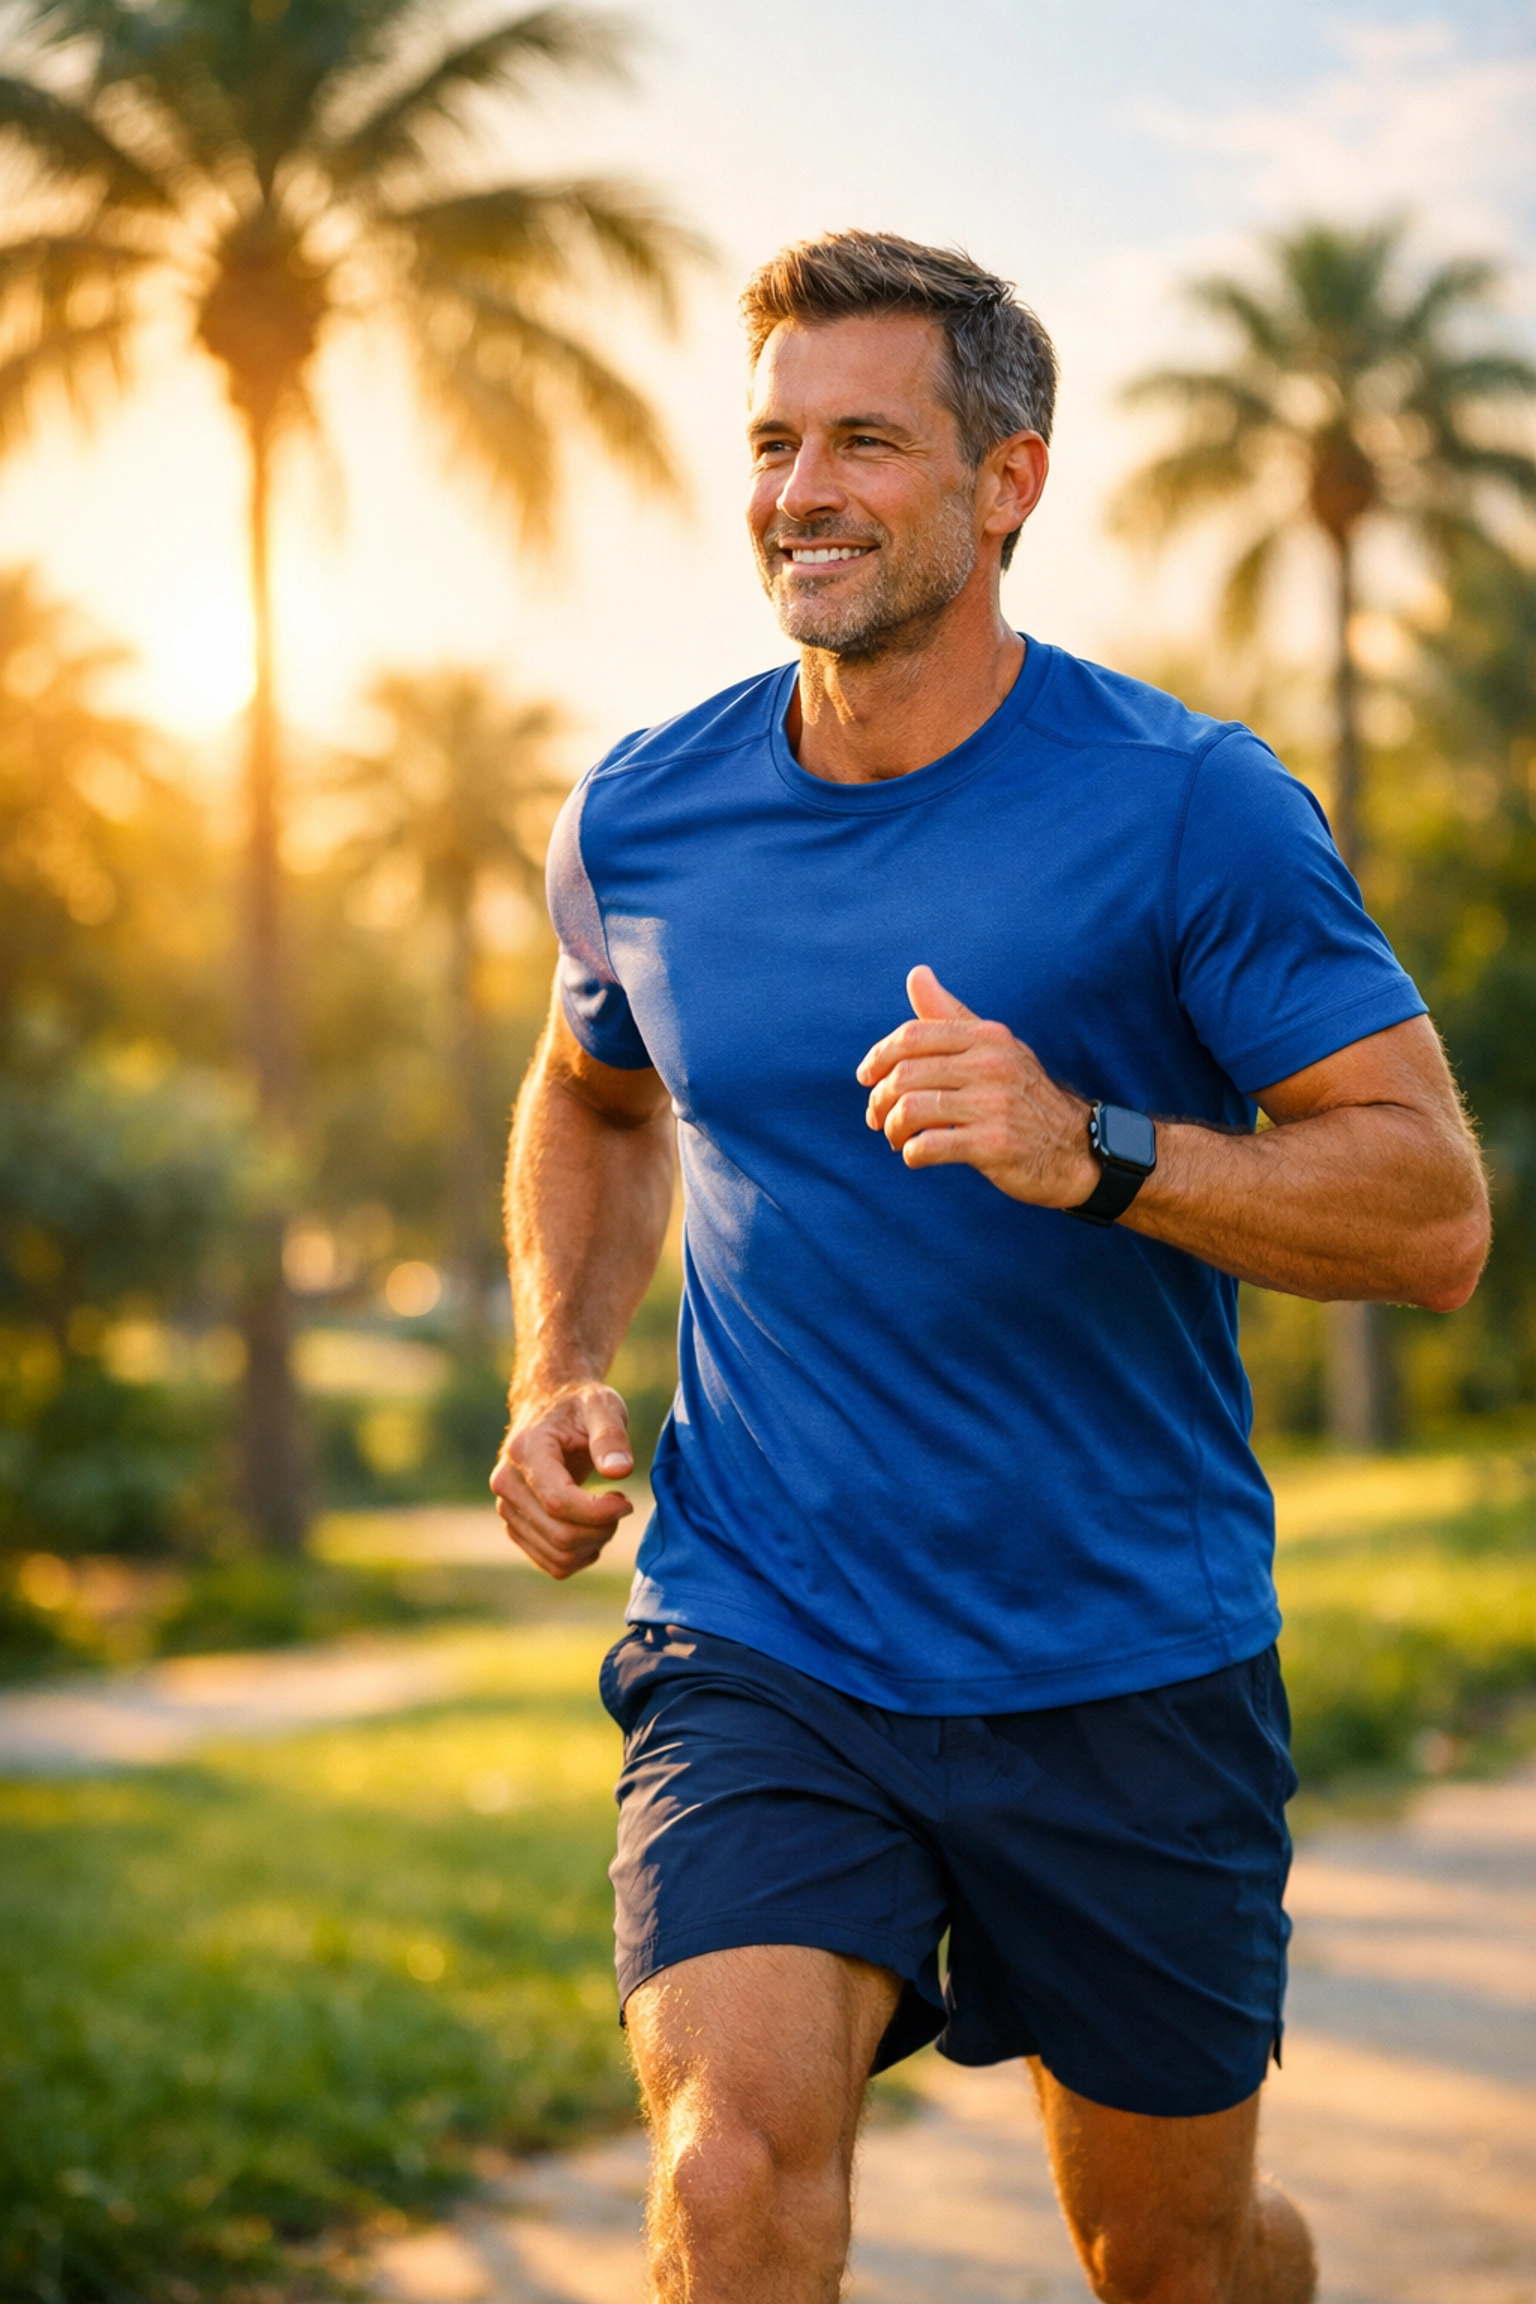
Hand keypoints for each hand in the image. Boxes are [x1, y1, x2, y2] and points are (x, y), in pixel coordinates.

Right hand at [490, 1380, 634, 1579]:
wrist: (550, 1406)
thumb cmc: (580, 1406)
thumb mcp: (603, 1407)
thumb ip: (611, 1437)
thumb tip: (620, 1471)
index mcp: (525, 1451)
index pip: (558, 1501)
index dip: (599, 1512)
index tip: (625, 1500)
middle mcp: (506, 1483)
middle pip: (559, 1534)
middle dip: (602, 1529)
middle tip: (622, 1504)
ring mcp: (507, 1508)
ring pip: (556, 1555)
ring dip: (593, 1545)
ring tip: (608, 1515)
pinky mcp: (516, 1526)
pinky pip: (551, 1563)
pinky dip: (580, 1557)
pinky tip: (594, 1530)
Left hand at [857, 965, 1099, 1207]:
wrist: (1074, 1147)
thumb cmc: (1020, 1095)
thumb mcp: (991, 1048)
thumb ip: (949, 1014)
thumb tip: (916, 973)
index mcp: (987, 1036)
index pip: (913, 1036)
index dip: (879, 1056)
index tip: (866, 1077)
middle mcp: (992, 1065)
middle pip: (905, 1075)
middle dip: (880, 1100)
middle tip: (877, 1118)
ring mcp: (995, 1105)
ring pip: (912, 1110)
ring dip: (892, 1128)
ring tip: (895, 1137)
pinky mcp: (995, 1145)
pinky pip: (930, 1146)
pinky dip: (911, 1153)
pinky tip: (915, 1155)